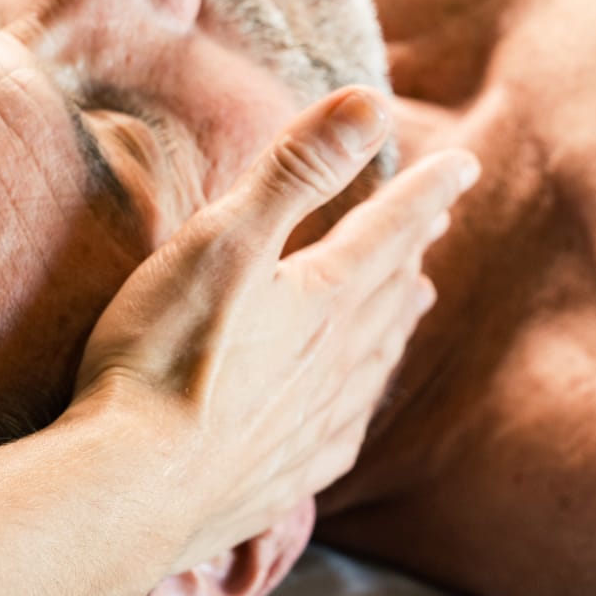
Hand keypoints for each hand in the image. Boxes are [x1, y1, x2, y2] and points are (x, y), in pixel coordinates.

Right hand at [74, 86, 478, 572]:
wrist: (131, 492)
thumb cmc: (163, 357)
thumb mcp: (225, 241)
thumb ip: (296, 170)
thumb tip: (372, 104)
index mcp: (322, 298)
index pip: (390, 229)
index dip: (427, 191)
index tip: (463, 164)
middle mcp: (334, 361)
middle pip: (389, 290)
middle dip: (415, 247)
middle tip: (438, 222)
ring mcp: (314, 423)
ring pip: (375, 356)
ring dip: (400, 316)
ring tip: (418, 296)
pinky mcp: (286, 475)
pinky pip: (346, 428)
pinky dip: (365, 397)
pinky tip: (360, 404)